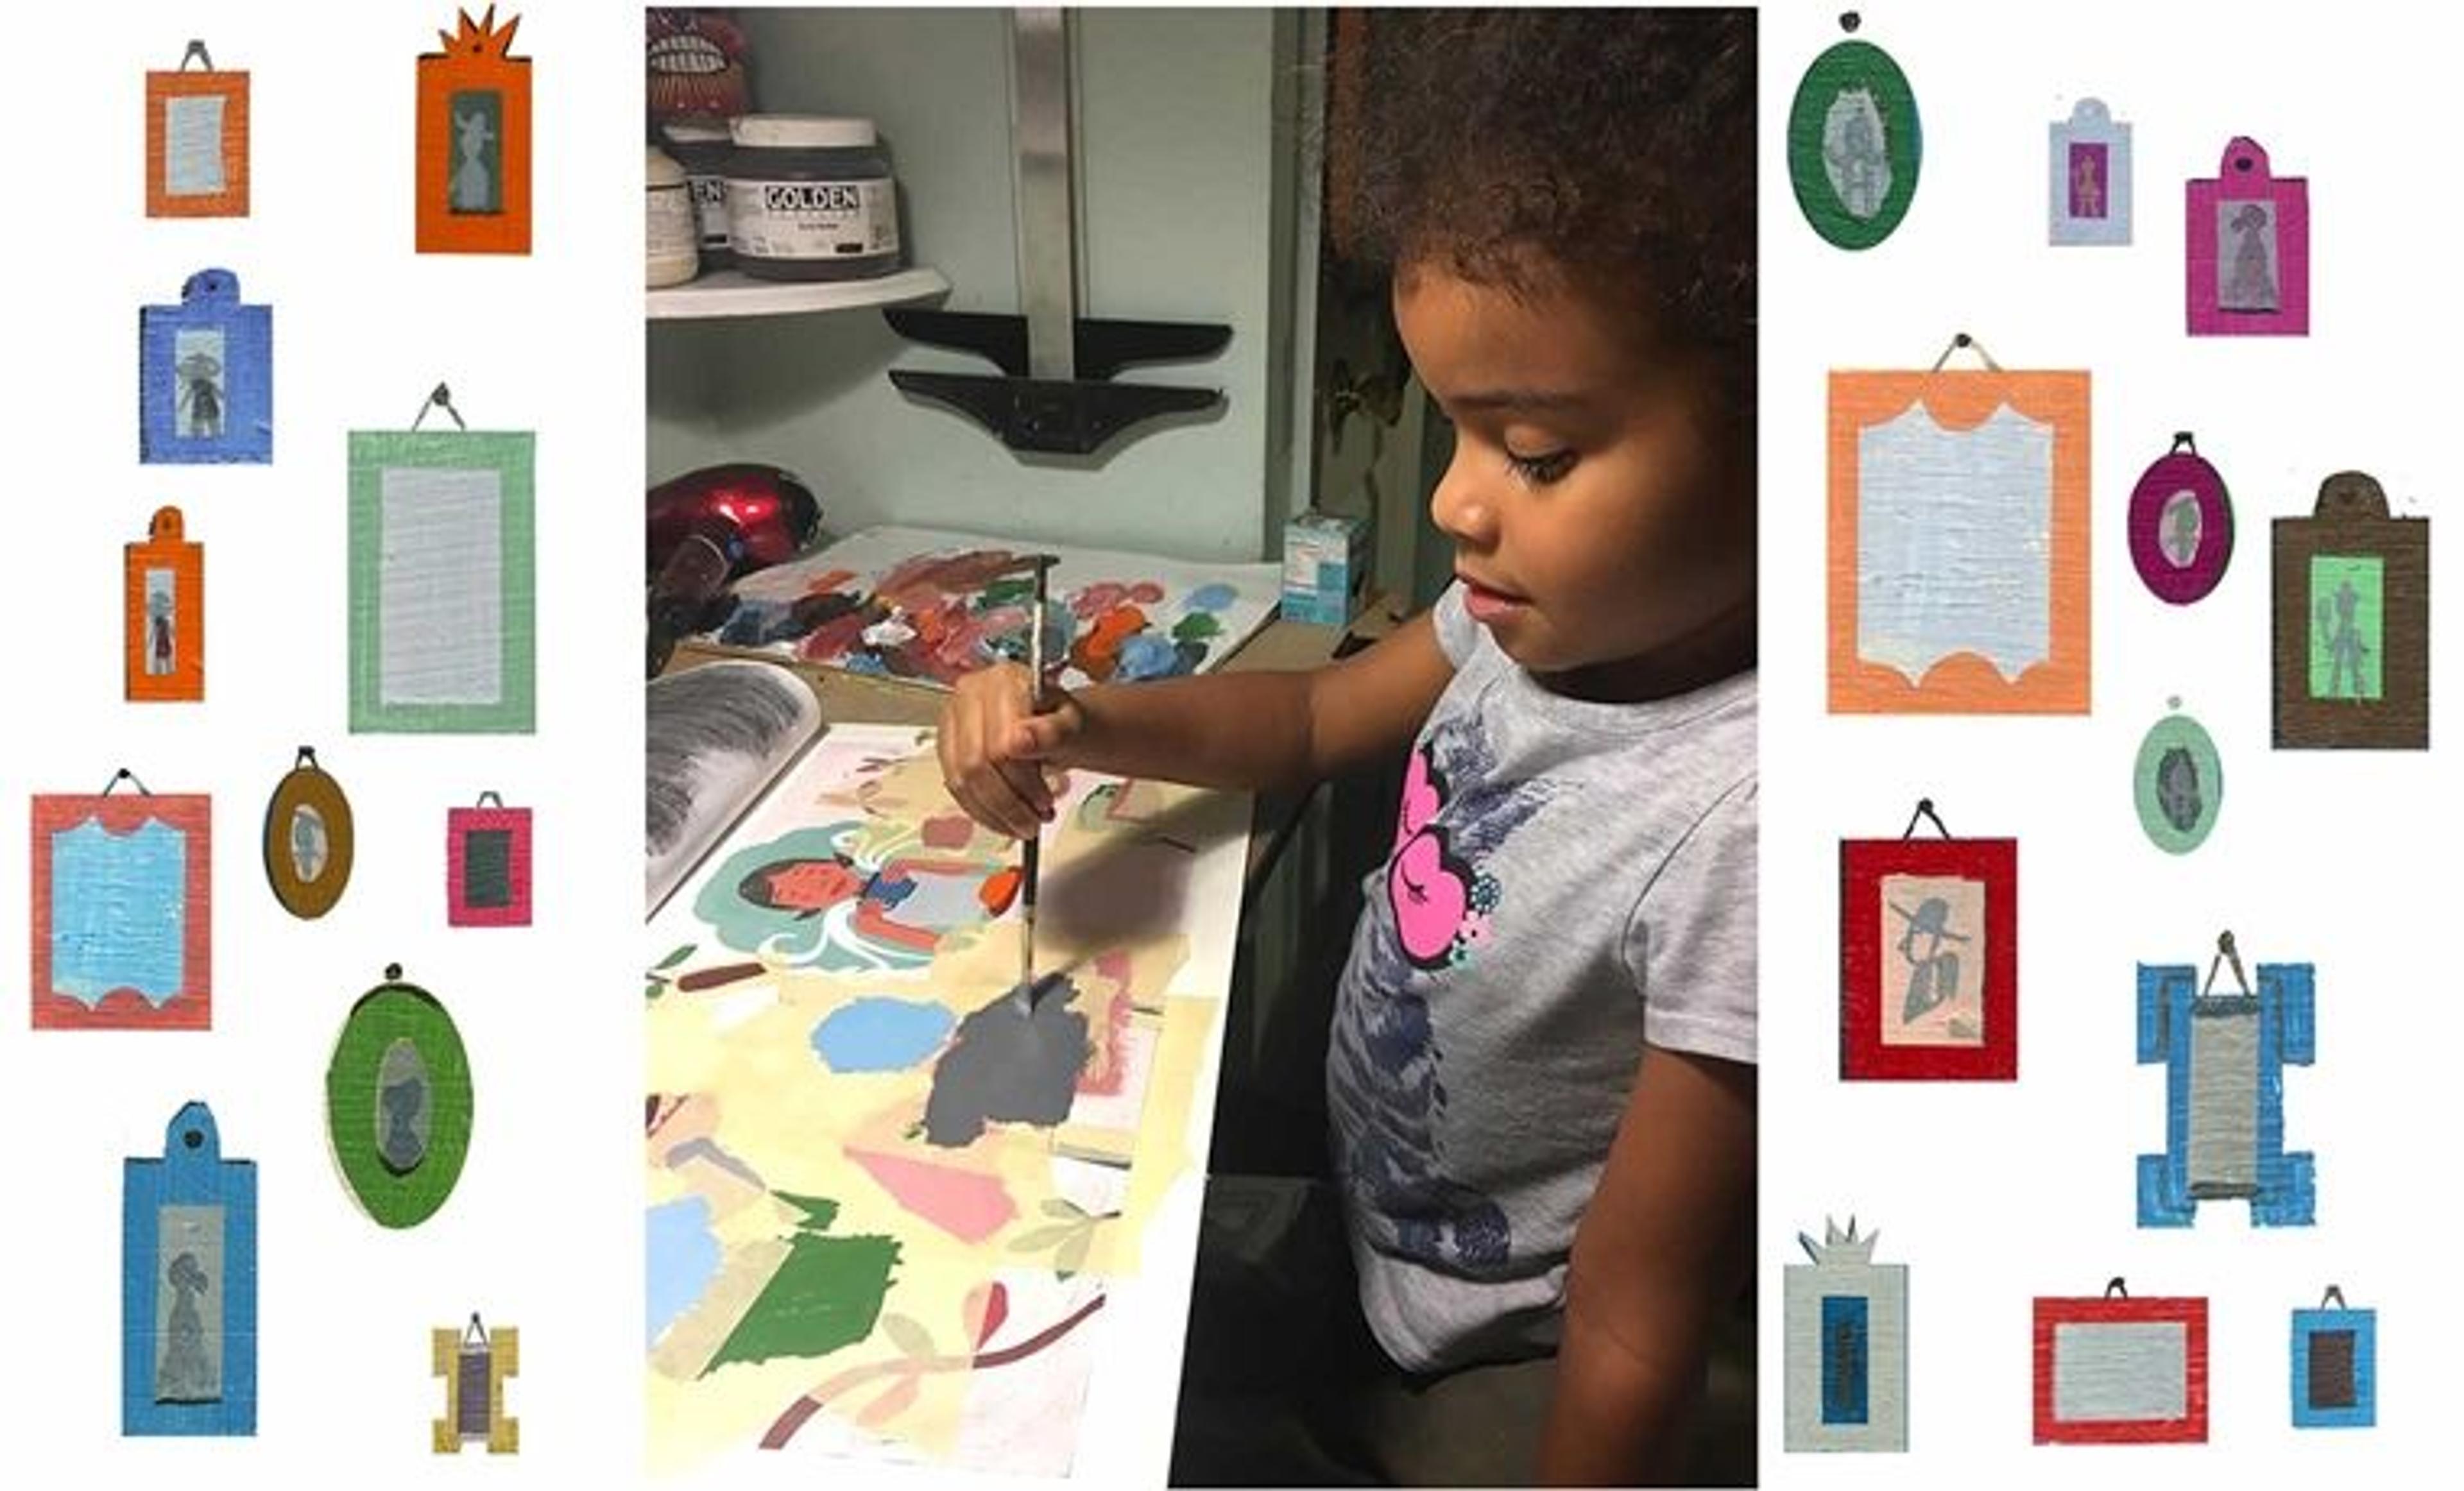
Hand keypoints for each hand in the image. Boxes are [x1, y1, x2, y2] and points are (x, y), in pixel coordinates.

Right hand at [937, 662, 1084, 839]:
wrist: (1053, 724)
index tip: (1046, 800)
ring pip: (961, 780)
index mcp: (1002, 680)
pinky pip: (955, 788)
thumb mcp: (1072, 724)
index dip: (1022, 779)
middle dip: (1008, 802)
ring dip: (995, 813)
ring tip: (1026, 824)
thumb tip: (1022, 740)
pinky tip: (1006, 821)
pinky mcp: (946, 746)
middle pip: (976, 763)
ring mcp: (952, 720)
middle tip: (1036, 821)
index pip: (1000, 742)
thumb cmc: (1061, 722)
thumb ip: (1052, 731)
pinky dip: (982, 813)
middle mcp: (969, 694)